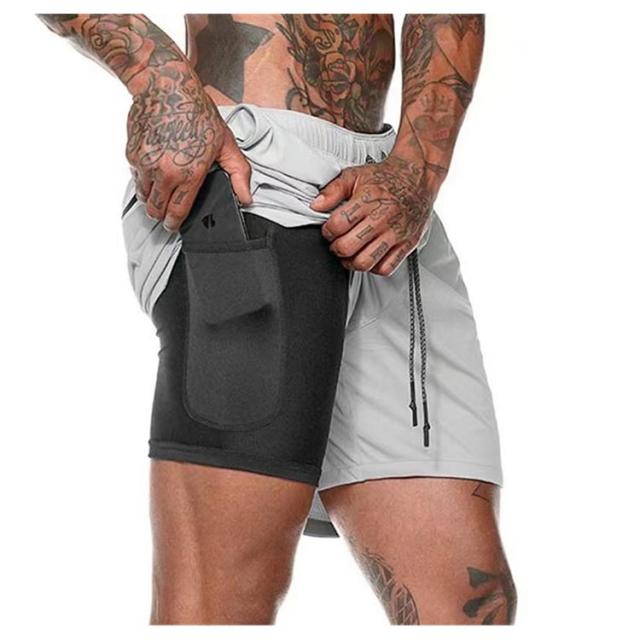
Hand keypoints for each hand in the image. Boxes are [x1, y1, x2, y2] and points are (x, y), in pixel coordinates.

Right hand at [125, 68, 251, 231]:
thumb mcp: (226, 144)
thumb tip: (247, 199)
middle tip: (166, 214)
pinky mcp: (131, 153)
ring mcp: (144, 163)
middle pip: (155, 210)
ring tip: (161, 193)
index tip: (173, 226)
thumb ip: (239, 174)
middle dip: (160, 215)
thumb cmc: (197, 112)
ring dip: (151, 198)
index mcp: (188, 174)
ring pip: (143, 195)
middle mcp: (163, 172)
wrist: (166, 86)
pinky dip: (143, 178)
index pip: (176, 212)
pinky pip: (135, 176)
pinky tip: (154, 170)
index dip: (174, 223)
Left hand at [310, 156, 433, 275]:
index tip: (329, 230)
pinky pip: (386, 268)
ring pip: (366, 262)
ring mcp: (396, 233)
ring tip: (349, 254)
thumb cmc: (386, 178)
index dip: (327, 231)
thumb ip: (333, 190)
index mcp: (368, 200)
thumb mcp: (356, 175)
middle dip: (336, 248)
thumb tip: (316, 205)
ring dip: (351, 262)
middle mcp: (383, 218)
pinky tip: (368, 257)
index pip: (338, 225)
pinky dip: (373, 268)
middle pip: (348, 247)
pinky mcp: (407, 244)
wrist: (417, 177)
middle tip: (337, 243)